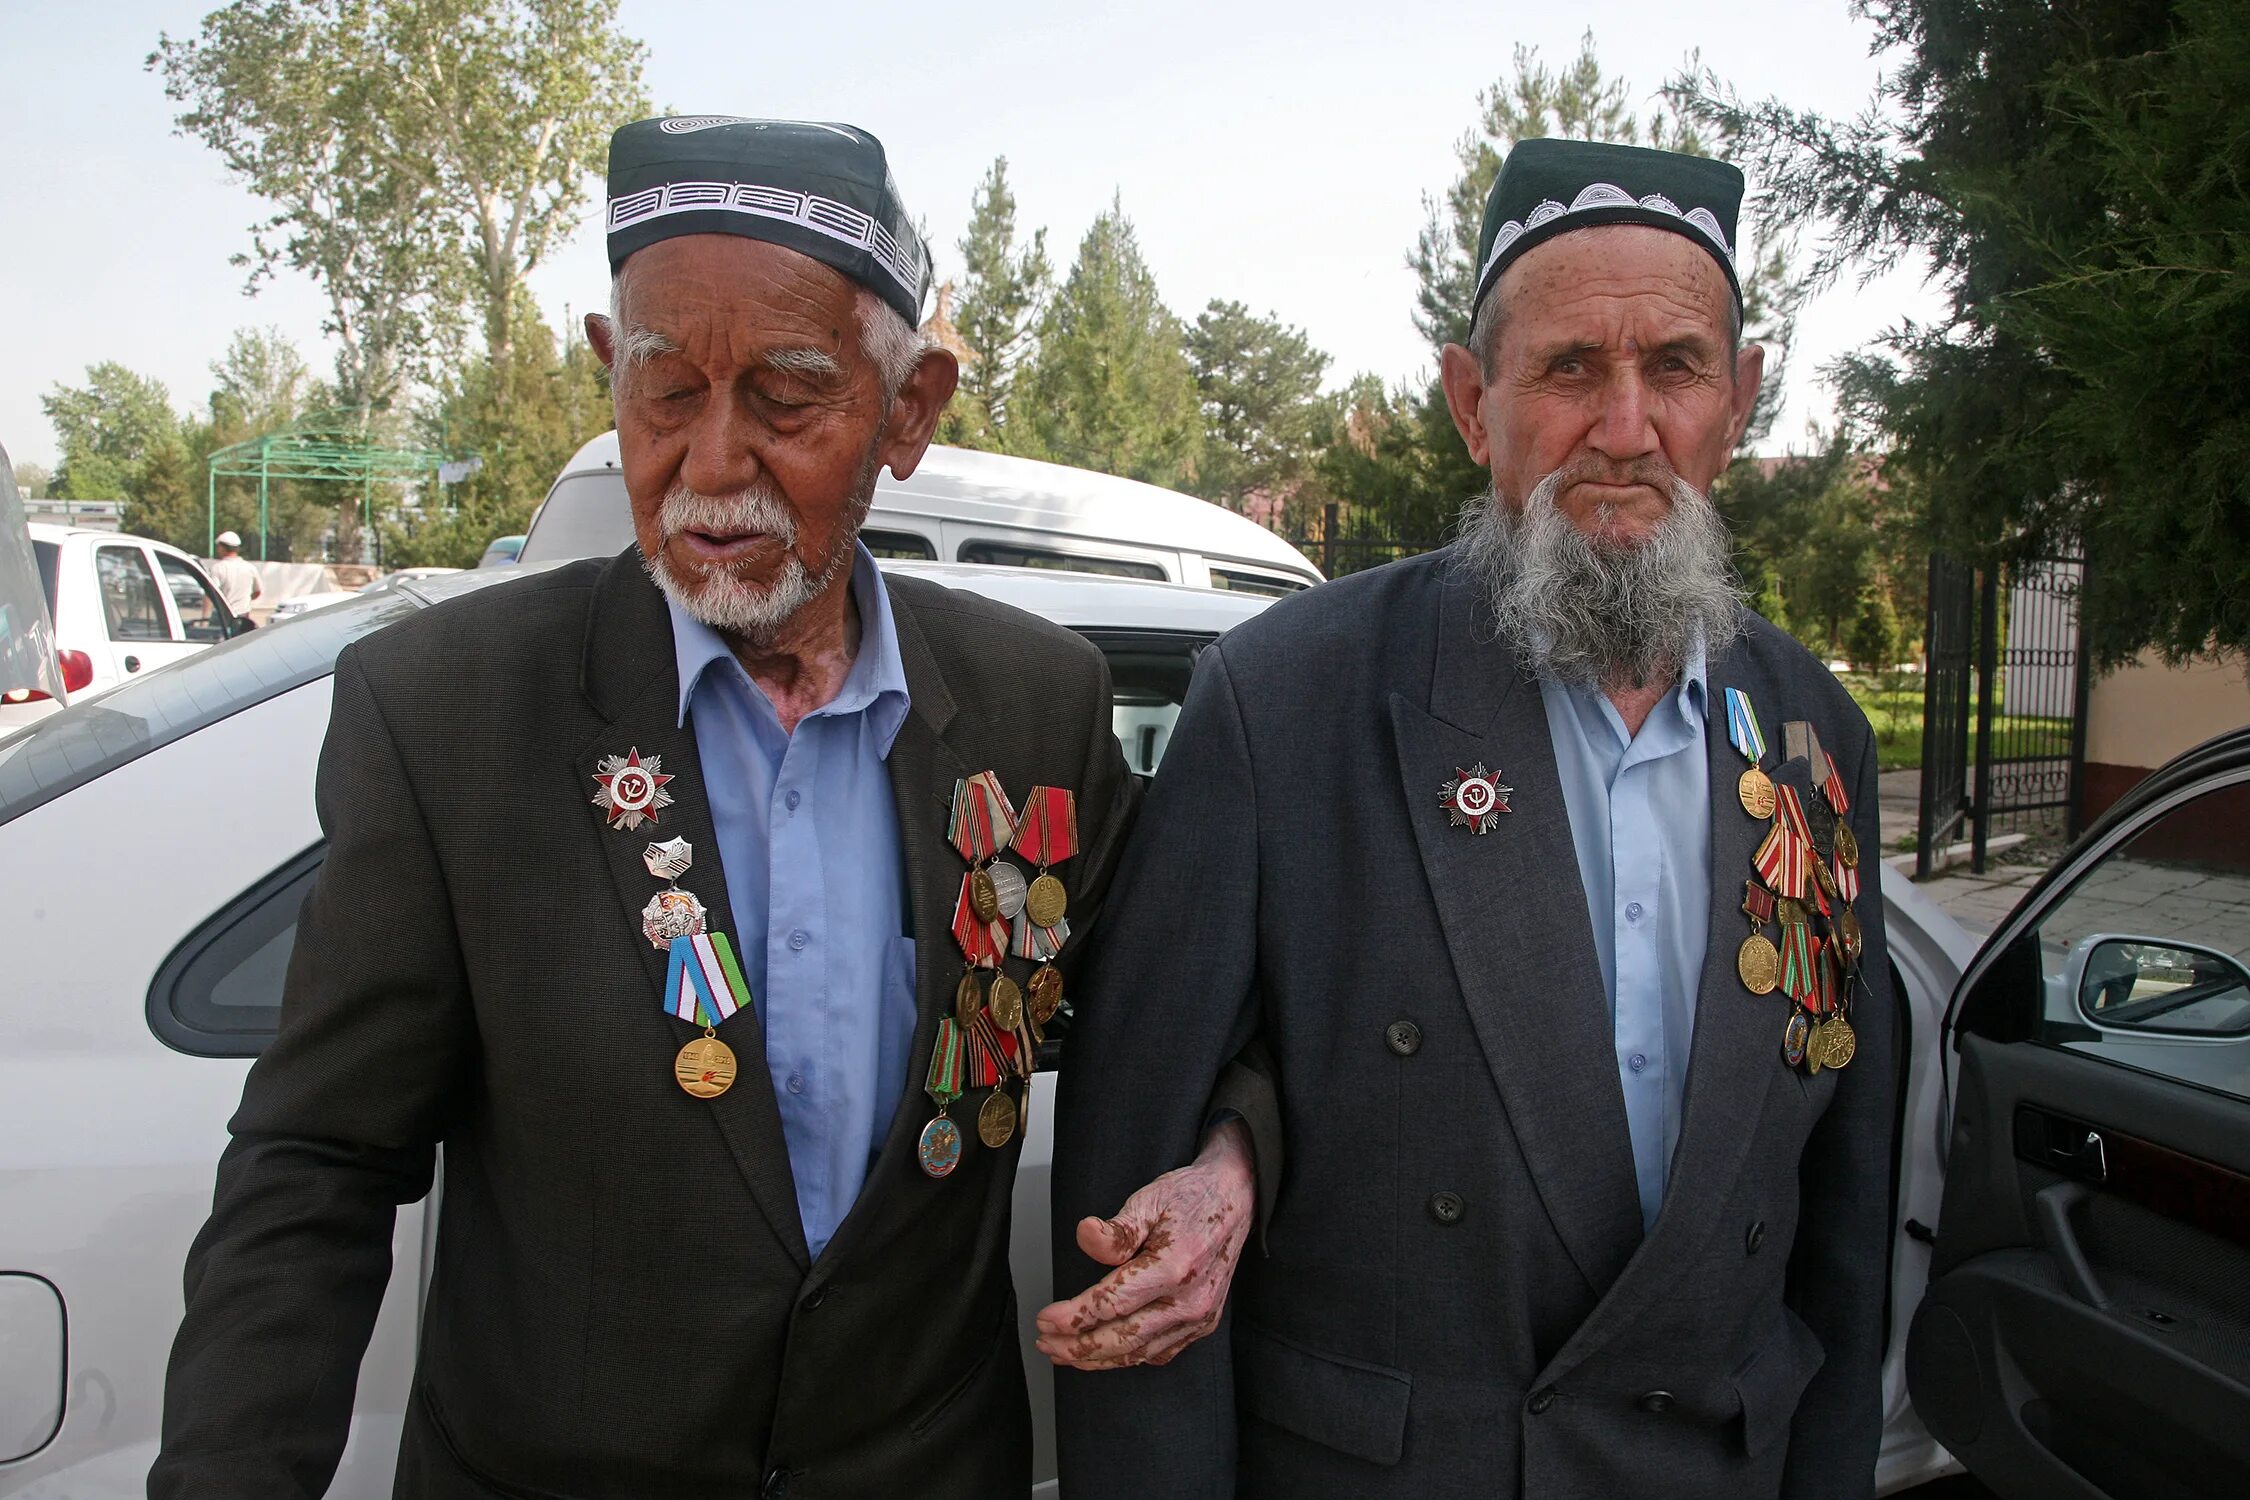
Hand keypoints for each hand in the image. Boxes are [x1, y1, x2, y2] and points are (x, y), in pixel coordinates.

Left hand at [1036, 1119, 1254, 1369]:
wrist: (1236, 1200)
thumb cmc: (1190, 1198)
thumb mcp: (1149, 1199)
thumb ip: (1117, 1229)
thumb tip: (1084, 1236)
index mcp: (1175, 1266)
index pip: (1113, 1303)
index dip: (1074, 1316)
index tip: (1045, 1319)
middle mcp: (1190, 1300)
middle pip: (1123, 1338)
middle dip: (1077, 1346)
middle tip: (1046, 1342)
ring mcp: (1199, 1317)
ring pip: (1139, 1352)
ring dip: (1097, 1358)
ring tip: (1063, 1353)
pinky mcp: (1203, 1324)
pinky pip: (1159, 1353)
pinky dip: (1127, 1358)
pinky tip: (1104, 1354)